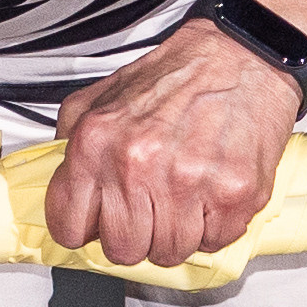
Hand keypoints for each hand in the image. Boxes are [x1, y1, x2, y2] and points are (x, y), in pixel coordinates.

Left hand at [46, 0, 306, 268]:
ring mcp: (187, 184)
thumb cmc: (178, 76)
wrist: (241, 53)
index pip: (70, 228)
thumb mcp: (103, 96)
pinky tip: (211, 195)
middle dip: (134, 235)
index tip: (100, 222)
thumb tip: (65, 185)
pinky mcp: (233, 195)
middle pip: (122, 249)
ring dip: (176, 234)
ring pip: (168, 254)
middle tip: (150, 208)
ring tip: (184, 198)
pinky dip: (214, 227)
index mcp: (97, 144)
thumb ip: (72, 139)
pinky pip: (214, 243)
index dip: (86, 229)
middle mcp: (138, 166)